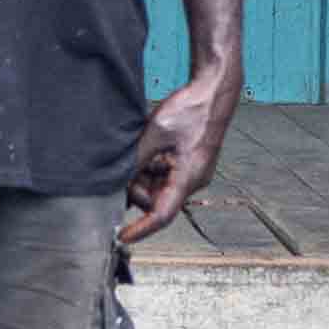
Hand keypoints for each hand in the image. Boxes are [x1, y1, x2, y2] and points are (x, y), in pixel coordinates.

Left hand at [118, 74, 236, 243]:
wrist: (213, 91)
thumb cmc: (191, 110)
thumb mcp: (155, 133)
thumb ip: (136, 160)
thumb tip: (115, 179)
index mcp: (188, 178)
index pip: (161, 215)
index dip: (140, 229)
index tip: (121, 237)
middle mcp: (192, 181)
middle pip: (156, 200)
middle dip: (136, 188)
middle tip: (126, 166)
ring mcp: (191, 173)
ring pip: (158, 187)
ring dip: (144, 175)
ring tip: (142, 148)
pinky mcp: (188, 164)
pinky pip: (164, 175)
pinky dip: (152, 166)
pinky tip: (149, 147)